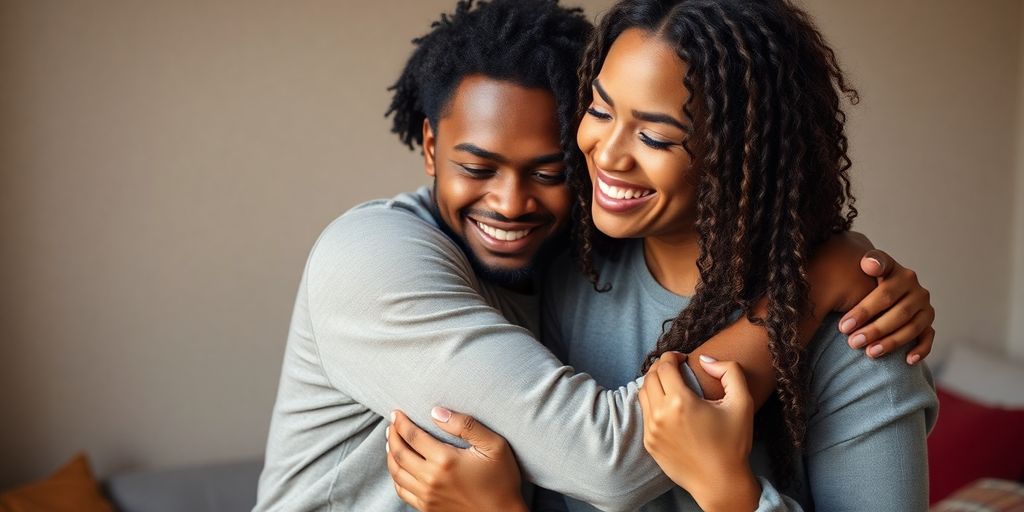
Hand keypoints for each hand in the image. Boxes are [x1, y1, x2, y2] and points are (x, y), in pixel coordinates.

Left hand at [386, 408, 526, 511]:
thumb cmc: (501, 480)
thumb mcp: (494, 445)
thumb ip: (466, 425)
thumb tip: (437, 412)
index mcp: (446, 460)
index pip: (413, 436)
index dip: (401, 422)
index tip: (396, 413)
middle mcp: (431, 479)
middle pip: (399, 453)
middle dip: (392, 435)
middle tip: (392, 424)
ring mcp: (427, 496)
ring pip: (396, 473)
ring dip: (390, 455)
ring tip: (391, 442)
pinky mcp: (427, 508)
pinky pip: (402, 491)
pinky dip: (395, 477)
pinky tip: (399, 468)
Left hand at [638, 352, 760, 511]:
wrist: (720, 482)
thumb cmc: (733, 443)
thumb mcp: (742, 402)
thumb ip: (729, 372)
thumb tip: (705, 359)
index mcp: (680, 402)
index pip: (663, 366)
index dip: (671, 356)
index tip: (682, 358)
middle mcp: (660, 415)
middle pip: (649, 377)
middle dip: (660, 367)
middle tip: (674, 367)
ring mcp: (652, 431)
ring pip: (643, 395)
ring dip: (653, 383)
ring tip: (669, 384)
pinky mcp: (649, 443)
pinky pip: (645, 414)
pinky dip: (652, 403)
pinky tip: (667, 405)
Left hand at [840, 249, 934, 364]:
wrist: (884, 286)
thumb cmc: (869, 277)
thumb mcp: (870, 265)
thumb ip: (872, 262)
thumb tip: (869, 264)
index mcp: (902, 275)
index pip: (885, 294)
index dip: (864, 311)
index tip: (843, 327)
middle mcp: (918, 291)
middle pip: (899, 314)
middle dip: (874, 330)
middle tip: (852, 342)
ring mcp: (925, 308)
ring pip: (912, 328)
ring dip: (892, 342)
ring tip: (869, 352)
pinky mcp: (928, 323)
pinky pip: (928, 338)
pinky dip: (921, 349)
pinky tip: (907, 360)